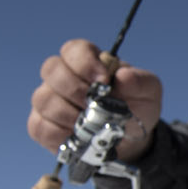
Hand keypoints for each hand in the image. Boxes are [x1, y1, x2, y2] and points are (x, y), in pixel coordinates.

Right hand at [28, 39, 163, 162]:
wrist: (128, 139)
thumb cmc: (135, 107)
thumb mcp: (148, 92)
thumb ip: (140, 81)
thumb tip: (123, 76)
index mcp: (88, 61)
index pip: (74, 49)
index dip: (84, 62)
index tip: (104, 80)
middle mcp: (63, 76)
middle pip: (51, 69)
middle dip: (74, 88)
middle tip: (93, 105)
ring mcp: (49, 100)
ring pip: (43, 98)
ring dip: (67, 113)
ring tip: (89, 125)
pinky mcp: (42, 125)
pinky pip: (39, 126)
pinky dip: (58, 134)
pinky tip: (77, 137)